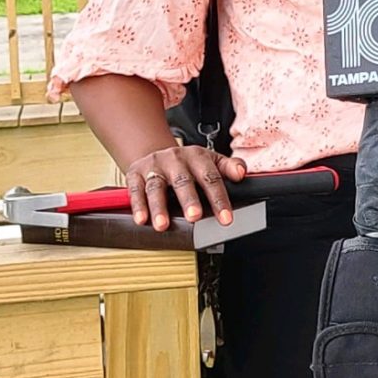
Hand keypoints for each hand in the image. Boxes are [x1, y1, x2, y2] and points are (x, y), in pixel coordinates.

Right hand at [124, 141, 247, 230]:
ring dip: (159, 206)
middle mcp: (175, 159)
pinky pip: (136, 189)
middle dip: (189, 200)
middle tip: (194, 217)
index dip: (219, 198)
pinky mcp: (135, 173)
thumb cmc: (187, 163)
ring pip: (156, 186)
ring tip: (162, 225)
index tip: (225, 218)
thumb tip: (242, 173)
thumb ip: (229, 167)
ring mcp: (154, 166)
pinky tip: (142, 219)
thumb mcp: (211, 161)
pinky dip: (138, 205)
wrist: (155, 153)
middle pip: (183, 181)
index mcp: (198, 157)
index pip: (211, 177)